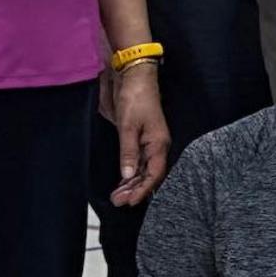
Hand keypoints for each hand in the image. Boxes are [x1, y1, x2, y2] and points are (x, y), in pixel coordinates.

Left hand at [103, 66, 169, 205]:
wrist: (134, 75)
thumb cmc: (135, 98)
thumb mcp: (128, 126)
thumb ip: (128, 152)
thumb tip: (128, 175)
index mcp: (159, 143)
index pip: (154, 174)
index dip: (143, 189)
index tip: (129, 202)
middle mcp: (156, 145)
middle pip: (149, 175)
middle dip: (135, 190)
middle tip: (118, 201)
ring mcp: (148, 142)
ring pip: (143, 169)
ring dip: (131, 183)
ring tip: (116, 195)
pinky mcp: (138, 137)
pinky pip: (137, 161)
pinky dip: (130, 172)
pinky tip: (122, 180)